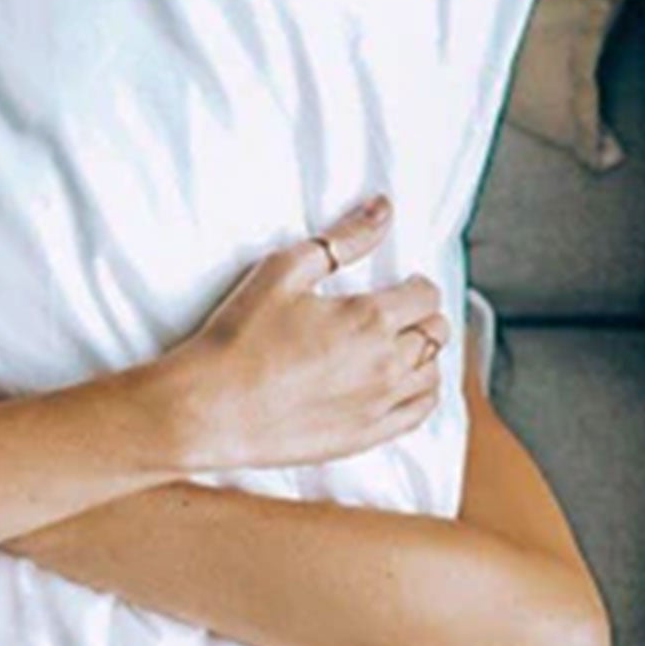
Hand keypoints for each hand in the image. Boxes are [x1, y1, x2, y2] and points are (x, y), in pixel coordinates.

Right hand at [150, 193, 448, 471]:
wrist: (209, 407)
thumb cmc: (239, 337)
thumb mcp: (285, 271)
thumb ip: (343, 239)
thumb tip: (382, 209)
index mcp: (370, 318)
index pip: (426, 294)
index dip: (415, 285)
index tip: (400, 286)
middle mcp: (385, 363)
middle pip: (436, 332)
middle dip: (422, 317)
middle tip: (397, 315)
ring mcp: (379, 404)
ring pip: (433, 373)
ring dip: (422, 355)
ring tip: (396, 348)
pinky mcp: (366, 436)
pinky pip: (419, 413)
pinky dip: (421, 394)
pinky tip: (403, 384)